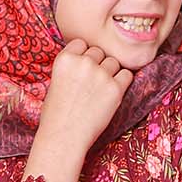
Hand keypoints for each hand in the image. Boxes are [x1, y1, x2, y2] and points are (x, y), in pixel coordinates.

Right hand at [38, 38, 133, 153]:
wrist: (64, 137)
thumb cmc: (56, 115)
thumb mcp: (55, 82)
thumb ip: (71, 67)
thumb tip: (88, 59)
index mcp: (65, 59)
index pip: (82, 43)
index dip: (84, 56)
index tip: (82, 69)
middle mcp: (83, 62)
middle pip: (99, 52)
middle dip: (98, 64)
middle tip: (92, 84)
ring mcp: (101, 75)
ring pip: (113, 62)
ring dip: (111, 73)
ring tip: (100, 91)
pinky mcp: (115, 89)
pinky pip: (127, 75)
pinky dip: (122, 83)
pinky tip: (112, 94)